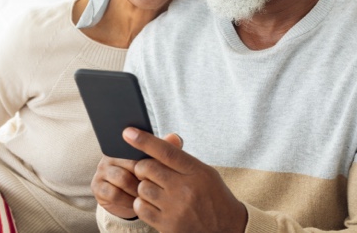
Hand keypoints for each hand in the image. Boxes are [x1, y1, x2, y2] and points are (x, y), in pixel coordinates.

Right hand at [91, 133, 183, 219]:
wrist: (131, 202)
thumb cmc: (145, 179)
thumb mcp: (156, 165)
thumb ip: (166, 150)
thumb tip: (175, 137)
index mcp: (123, 146)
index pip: (136, 148)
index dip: (149, 161)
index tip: (158, 172)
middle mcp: (110, 156)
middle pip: (131, 164)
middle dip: (145, 177)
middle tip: (156, 186)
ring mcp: (102, 171)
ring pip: (122, 179)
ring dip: (137, 189)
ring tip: (147, 195)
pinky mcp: (97, 187)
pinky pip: (113, 193)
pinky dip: (127, 200)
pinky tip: (135, 202)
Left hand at [125, 128, 246, 232]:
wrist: (228, 227)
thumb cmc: (213, 196)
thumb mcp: (204, 172)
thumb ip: (182, 159)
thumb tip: (156, 143)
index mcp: (196, 171)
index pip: (166, 151)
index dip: (145, 140)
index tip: (128, 132)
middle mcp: (185, 189)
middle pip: (147, 168)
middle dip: (143, 168)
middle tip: (150, 173)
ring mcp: (176, 208)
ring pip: (142, 188)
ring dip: (144, 188)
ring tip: (157, 192)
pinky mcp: (168, 225)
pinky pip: (140, 208)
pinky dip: (142, 204)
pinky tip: (154, 204)